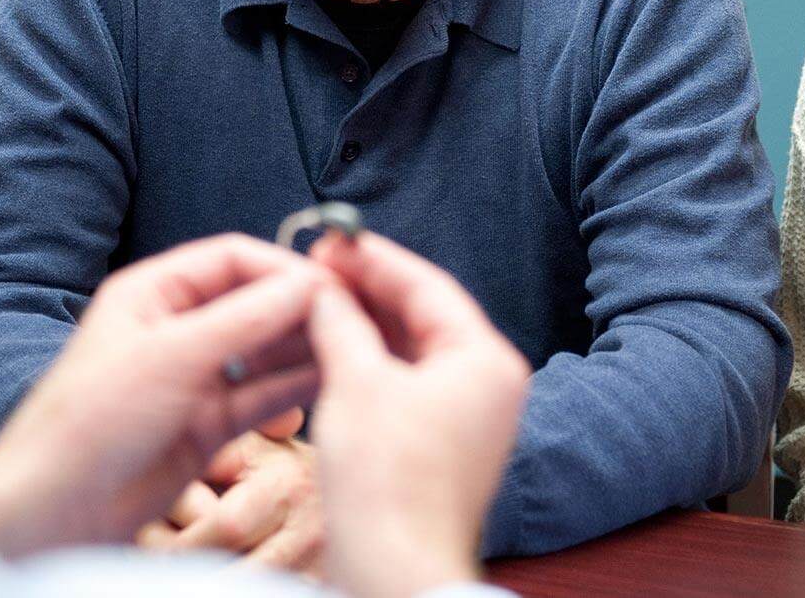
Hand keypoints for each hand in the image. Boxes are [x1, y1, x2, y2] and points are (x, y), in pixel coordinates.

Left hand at [0, 234, 326, 557]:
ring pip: (264, 350)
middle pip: (254, 301)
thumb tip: (307, 285)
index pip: (232, 259)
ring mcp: (195, 376)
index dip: (282, 266)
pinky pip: (262, 395)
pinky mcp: (209, 422)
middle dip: (300, 307)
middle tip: (351, 315)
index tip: (329, 281)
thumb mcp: (172, 356)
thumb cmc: (92, 419)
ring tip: (349, 347)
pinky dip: (294, 387)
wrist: (58, 508)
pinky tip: (329, 380)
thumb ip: (244, 319)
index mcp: (154, 293)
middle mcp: (178, 327)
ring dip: (303, 347)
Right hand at [307, 232, 529, 597]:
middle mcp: (488, 384)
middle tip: (318, 266)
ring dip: (364, 325)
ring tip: (315, 301)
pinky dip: (369, 363)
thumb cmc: (387, 483)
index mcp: (486, 360)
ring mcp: (467, 417)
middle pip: (422, 315)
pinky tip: (329, 348)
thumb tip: (322, 288)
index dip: (374, 259)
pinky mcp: (441, 444)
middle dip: (367, 290)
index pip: (428, 285)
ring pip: (411, 350)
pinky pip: (405, 384)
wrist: (395, 571)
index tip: (332, 239)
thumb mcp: (356, 382)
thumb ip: (340, 321)